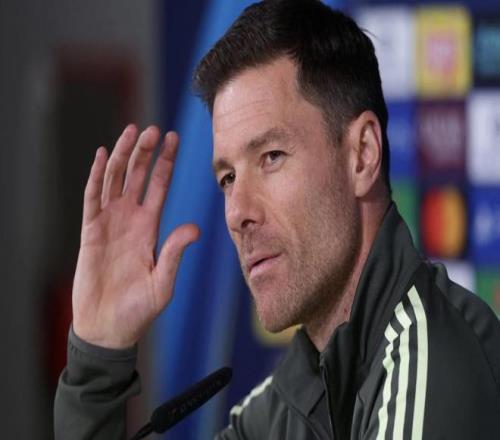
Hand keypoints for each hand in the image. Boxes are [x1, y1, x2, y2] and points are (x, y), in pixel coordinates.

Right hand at [72, 125, 199, 348]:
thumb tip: (195, 229)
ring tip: (131, 132)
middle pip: (138, 176)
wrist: (109, 328)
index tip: (174, 139)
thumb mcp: (164, 281)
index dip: (166, 163)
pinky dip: (96, 176)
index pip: (159, 186)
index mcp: (150, 228)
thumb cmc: (138, 309)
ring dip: (123, 156)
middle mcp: (131, 219)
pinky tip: (101, 156)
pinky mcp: (90, 232)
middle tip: (153, 129)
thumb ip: (175, 252)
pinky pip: (92, 198)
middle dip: (145, 152)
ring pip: (115, 180)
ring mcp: (109, 223)